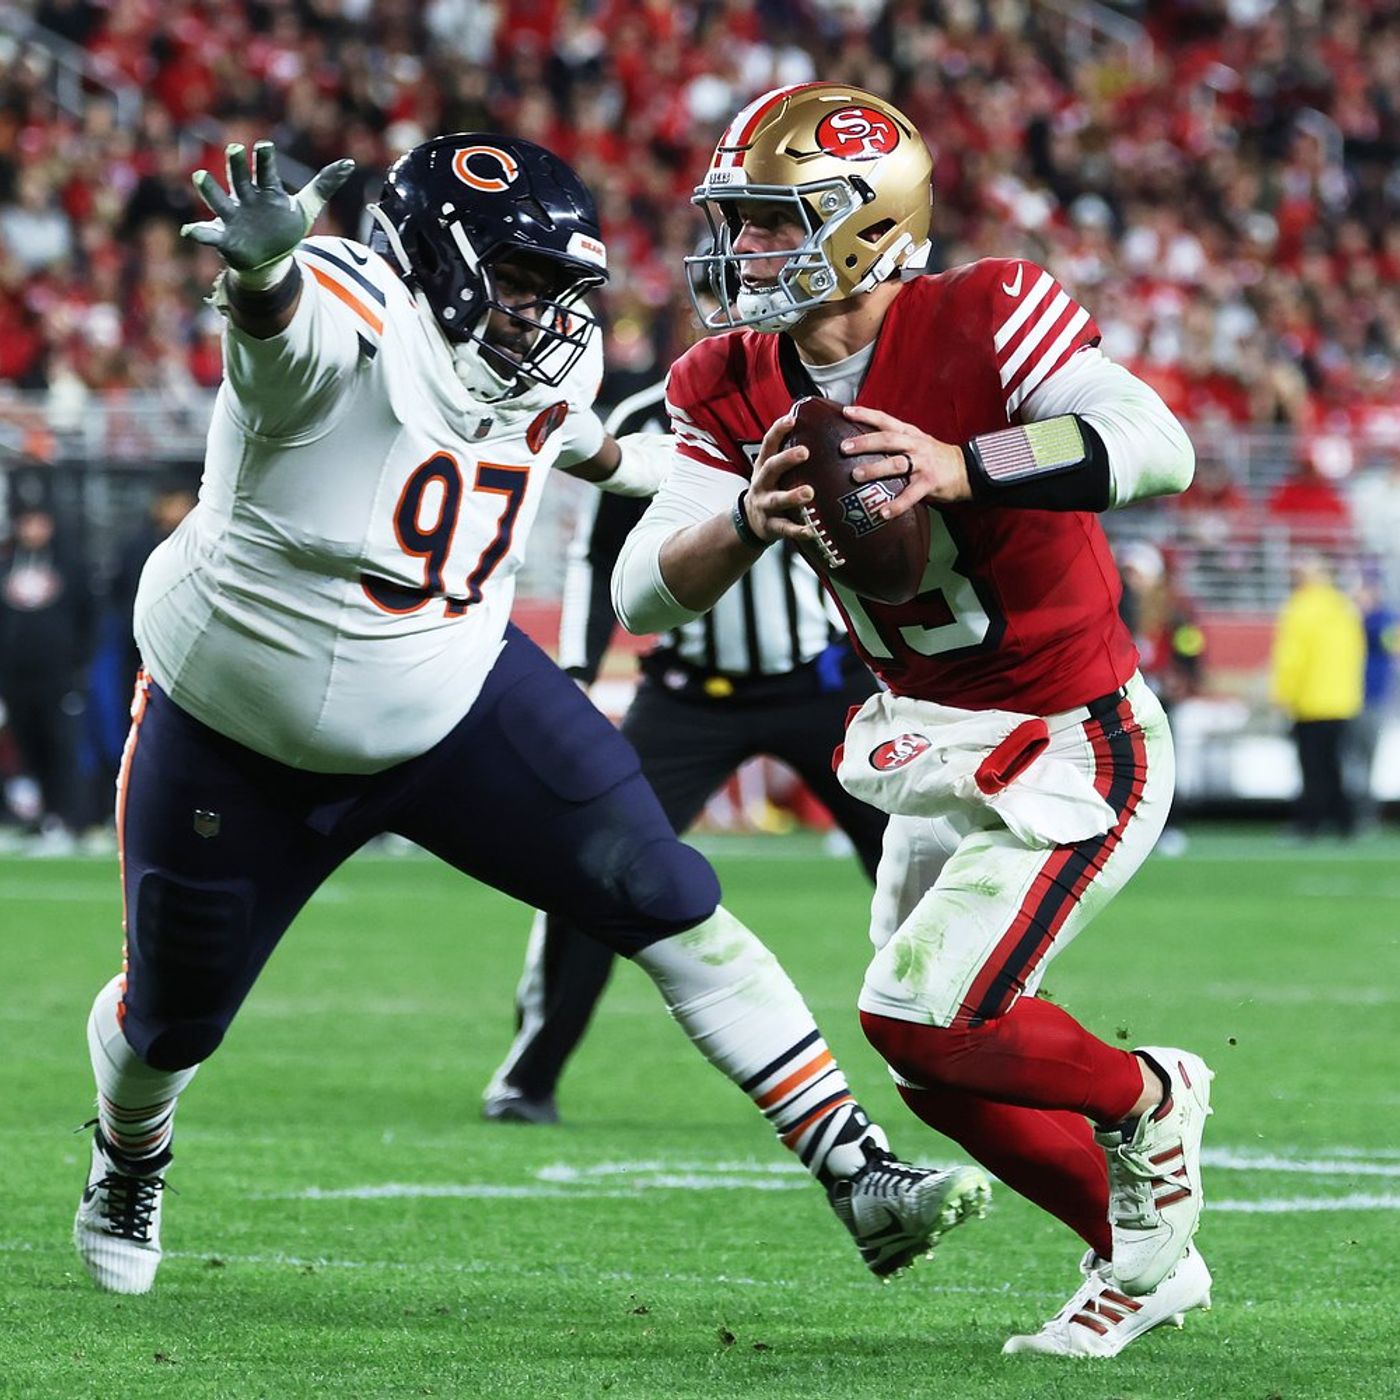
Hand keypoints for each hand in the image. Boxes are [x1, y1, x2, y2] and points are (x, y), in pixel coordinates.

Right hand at [181, 141, 354, 275]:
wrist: (272, 259)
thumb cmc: (284, 227)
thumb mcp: (305, 208)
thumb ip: (323, 185)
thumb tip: (349, 164)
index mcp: (265, 190)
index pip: (265, 170)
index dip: (264, 159)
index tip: (264, 147)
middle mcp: (245, 199)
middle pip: (239, 178)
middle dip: (237, 165)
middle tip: (235, 149)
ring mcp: (233, 217)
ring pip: (218, 200)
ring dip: (209, 189)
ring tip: (200, 177)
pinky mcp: (225, 238)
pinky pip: (208, 234)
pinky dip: (198, 232)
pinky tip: (189, 231)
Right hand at [740, 411, 817, 544]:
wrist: (750, 522)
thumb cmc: (770, 490)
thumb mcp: (772, 470)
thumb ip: (789, 454)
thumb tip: (819, 428)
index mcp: (763, 467)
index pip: (768, 444)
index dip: (778, 430)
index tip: (791, 419)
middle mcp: (762, 484)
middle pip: (770, 468)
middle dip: (786, 459)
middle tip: (804, 452)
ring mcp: (765, 505)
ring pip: (777, 499)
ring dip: (792, 495)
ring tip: (808, 492)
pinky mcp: (771, 526)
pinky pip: (785, 528)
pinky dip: (798, 530)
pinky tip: (811, 531)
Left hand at [839, 404, 970, 516]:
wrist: (968, 469)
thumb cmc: (935, 458)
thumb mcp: (916, 443)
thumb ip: (895, 443)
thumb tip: (863, 447)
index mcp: (909, 434)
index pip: (885, 420)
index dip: (865, 414)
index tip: (845, 412)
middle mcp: (915, 445)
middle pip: (887, 440)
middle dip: (864, 442)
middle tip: (844, 447)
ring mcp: (923, 464)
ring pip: (896, 464)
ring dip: (875, 469)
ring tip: (856, 475)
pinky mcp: (930, 482)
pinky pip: (911, 495)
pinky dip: (896, 504)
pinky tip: (882, 512)